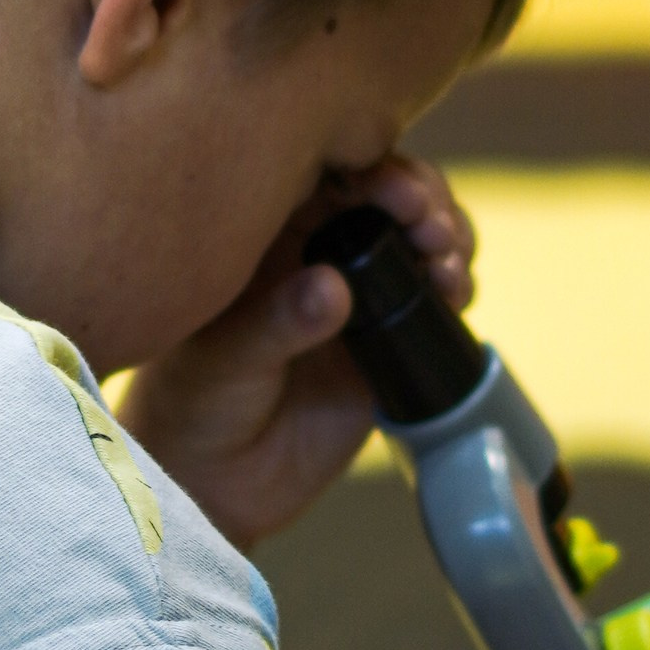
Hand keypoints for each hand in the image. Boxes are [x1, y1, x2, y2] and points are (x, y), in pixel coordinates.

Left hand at [118, 155, 474, 550]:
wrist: (216, 483)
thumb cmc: (193, 404)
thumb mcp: (222, 359)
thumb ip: (277, 322)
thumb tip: (332, 287)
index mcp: (266, 228)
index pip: (324, 170)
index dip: (370, 166)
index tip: (398, 191)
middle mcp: (316, 246)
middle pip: (383, 191)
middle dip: (421, 195)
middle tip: (430, 225)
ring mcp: (359, 290)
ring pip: (417, 236)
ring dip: (447, 235)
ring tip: (445, 259)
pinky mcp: (390, 336)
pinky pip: (434, 296)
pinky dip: (455, 284)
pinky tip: (455, 293)